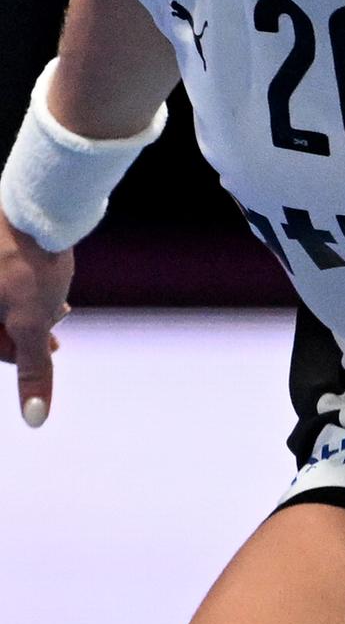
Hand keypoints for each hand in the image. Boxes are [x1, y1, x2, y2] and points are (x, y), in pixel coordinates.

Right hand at [0, 214, 73, 425]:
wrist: (36, 205)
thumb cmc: (29, 264)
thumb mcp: (32, 322)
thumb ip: (34, 369)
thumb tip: (35, 419)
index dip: (25, 350)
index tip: (54, 341)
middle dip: (28, 325)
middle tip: (61, 315)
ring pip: (3, 300)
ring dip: (29, 306)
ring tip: (59, 302)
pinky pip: (5, 280)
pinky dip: (23, 285)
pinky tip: (50, 282)